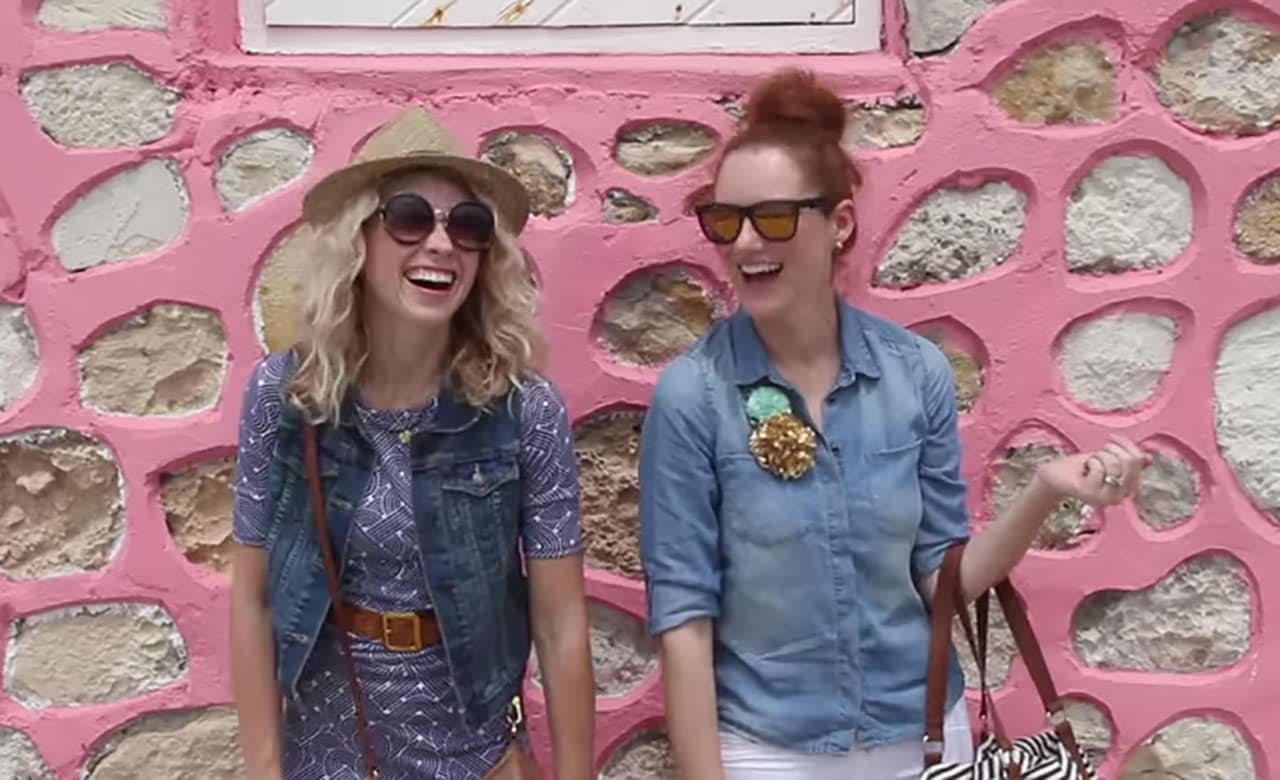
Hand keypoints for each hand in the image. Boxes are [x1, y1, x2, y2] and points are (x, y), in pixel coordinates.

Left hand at [1035, 435, 1150, 506]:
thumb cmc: (1079, 469)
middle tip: (1097, 454)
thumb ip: (1127, 461)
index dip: (1126, 444)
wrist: (1054, 477)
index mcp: (1127, 488)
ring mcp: (1106, 497)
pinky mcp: (1091, 494)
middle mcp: (1119, 496)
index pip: (1138, 460)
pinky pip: (1098, 467)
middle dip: (1112, 449)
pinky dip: (1089, 462)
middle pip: (1130, 460)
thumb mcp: (1106, 461)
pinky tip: (1082, 470)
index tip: (1113, 438)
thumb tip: (1148, 458)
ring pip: (1114, 463)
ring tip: (1089, 464)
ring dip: (1098, 456)